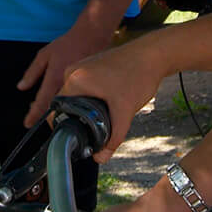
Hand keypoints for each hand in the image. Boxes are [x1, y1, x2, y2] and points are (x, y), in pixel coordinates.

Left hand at [19, 20, 108, 127]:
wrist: (92, 37)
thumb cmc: (67, 44)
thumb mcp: (44, 55)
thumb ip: (32, 72)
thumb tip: (21, 87)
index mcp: (55, 78)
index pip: (43, 102)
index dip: (34, 115)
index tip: (27, 123)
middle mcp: (68, 86)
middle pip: (56, 109)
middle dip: (44, 115)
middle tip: (34, 115)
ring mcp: (81, 89)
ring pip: (67, 107)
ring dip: (56, 111)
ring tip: (47, 108)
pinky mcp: (90, 89)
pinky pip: (78, 102)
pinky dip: (69, 105)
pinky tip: (63, 101)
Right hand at [56, 39, 167, 158]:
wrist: (153, 54)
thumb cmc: (139, 75)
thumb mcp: (125, 111)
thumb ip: (113, 138)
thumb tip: (101, 158)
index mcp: (75, 80)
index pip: (57, 110)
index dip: (66, 128)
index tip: (78, 138)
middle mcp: (72, 70)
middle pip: (66, 105)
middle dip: (79, 119)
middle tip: (96, 129)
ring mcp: (80, 66)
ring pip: (76, 97)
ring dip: (87, 109)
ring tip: (107, 113)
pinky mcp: (89, 65)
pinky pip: (83, 88)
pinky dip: (92, 98)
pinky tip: (109, 102)